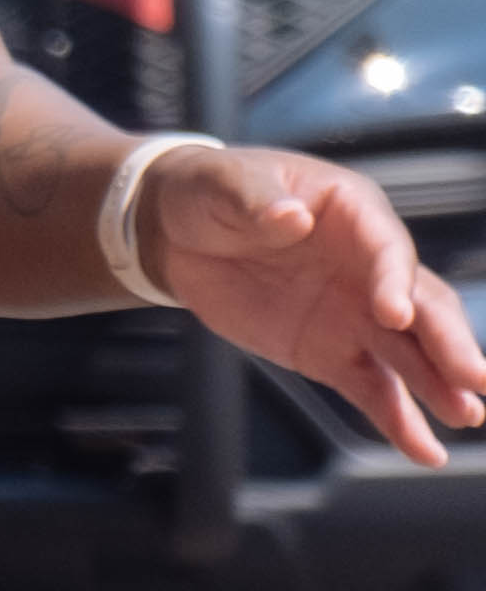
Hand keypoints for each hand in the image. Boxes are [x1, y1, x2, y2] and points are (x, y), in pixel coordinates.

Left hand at [151, 147, 485, 459]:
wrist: (179, 233)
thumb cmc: (211, 191)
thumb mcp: (222, 184)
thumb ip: (256, 200)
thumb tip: (290, 216)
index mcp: (353, 213)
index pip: (389, 249)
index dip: (394, 281)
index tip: (393, 314)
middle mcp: (370, 268)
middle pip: (423, 306)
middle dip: (449, 341)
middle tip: (474, 378)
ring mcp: (357, 315)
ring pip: (411, 354)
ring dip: (440, 384)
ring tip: (467, 414)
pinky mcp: (334, 353)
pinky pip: (375, 390)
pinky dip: (400, 420)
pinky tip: (426, 450)